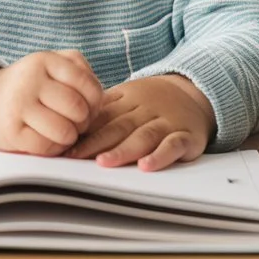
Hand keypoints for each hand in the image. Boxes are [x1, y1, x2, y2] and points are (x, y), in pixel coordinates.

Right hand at [0, 50, 103, 156]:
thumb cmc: (30, 86)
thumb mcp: (52, 65)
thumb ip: (80, 70)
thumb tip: (101, 97)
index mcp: (44, 59)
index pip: (87, 84)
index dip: (96, 101)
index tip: (89, 107)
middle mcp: (30, 79)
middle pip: (78, 109)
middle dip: (84, 122)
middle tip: (76, 122)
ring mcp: (18, 105)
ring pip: (65, 131)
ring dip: (70, 137)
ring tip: (63, 131)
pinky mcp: (11, 132)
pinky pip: (47, 148)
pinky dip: (54, 148)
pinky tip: (48, 140)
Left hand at [66, 75, 215, 171]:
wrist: (194, 91)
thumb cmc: (151, 101)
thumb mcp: (127, 98)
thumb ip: (103, 112)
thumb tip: (68, 127)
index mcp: (128, 101)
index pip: (103, 117)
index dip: (84, 132)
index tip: (64, 148)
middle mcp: (145, 111)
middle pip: (119, 127)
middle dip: (96, 142)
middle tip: (75, 156)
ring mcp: (166, 123)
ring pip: (143, 136)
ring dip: (123, 150)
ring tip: (105, 163)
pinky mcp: (186, 137)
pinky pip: (173, 146)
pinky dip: (160, 156)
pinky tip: (146, 167)